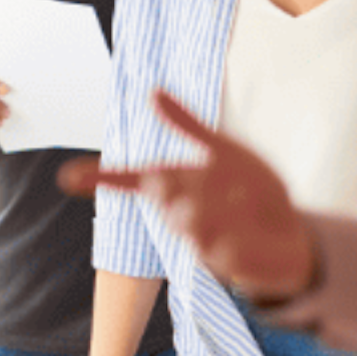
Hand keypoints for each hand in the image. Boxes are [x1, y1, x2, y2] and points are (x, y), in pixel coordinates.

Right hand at [60, 89, 316, 301]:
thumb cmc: (249, 190)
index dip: (98, 178)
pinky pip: (223, 251)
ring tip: (236, 196)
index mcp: (175, 185)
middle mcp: (180, 213)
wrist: (289, 235)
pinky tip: (248, 229)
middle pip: (161, 196)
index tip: (67, 177)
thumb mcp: (223, 151)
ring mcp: (201, 241)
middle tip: (175, 178)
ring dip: (208, 209)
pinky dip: (236, 237)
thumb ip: (187, 125)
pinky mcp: (228, 266)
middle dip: (167, 186)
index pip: (129, 180)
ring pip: (190, 223)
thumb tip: (152, 90)